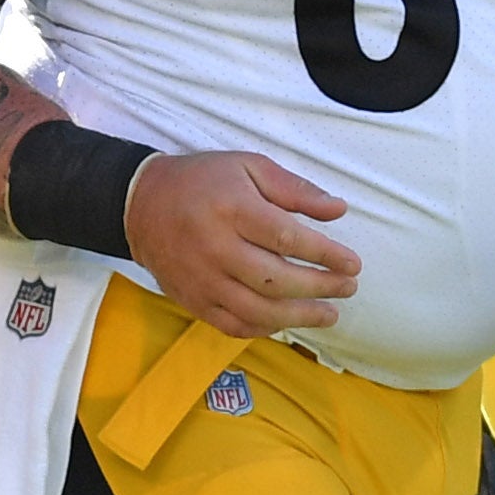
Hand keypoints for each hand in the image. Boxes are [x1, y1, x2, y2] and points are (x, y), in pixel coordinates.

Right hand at [124, 150, 359, 337]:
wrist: (141, 204)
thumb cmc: (203, 181)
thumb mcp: (249, 167)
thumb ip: (294, 189)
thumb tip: (338, 210)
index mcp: (232, 209)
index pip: (287, 239)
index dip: (326, 255)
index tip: (353, 263)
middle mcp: (215, 247)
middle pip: (276, 279)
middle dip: (320, 288)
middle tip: (348, 288)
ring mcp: (202, 279)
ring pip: (256, 309)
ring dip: (299, 316)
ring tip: (328, 314)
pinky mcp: (192, 299)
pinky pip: (233, 324)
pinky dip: (265, 328)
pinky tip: (287, 322)